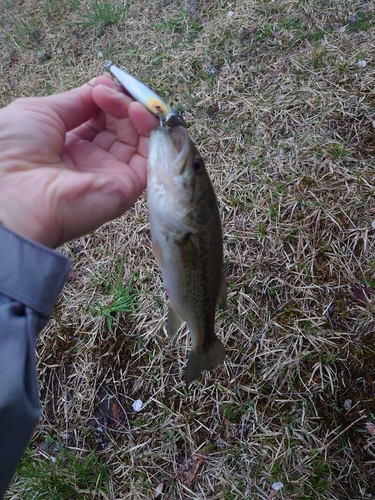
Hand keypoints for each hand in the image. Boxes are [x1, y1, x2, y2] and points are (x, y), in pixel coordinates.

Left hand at [0, 75, 157, 247]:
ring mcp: (110, 175)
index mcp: (67, 146)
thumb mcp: (40, 111)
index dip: (106, 99)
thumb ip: (76, 101)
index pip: (99, 119)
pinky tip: (137, 113)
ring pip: (136, 139)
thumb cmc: (13, 152)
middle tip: (111, 91)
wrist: (12, 194)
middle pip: (120, 127)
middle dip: (121, 103)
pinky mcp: (126, 187)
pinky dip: (149, 131)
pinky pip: (148, 157)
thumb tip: (102, 86)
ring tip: (125, 102)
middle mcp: (91, 161)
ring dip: (136, 113)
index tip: (104, 84)